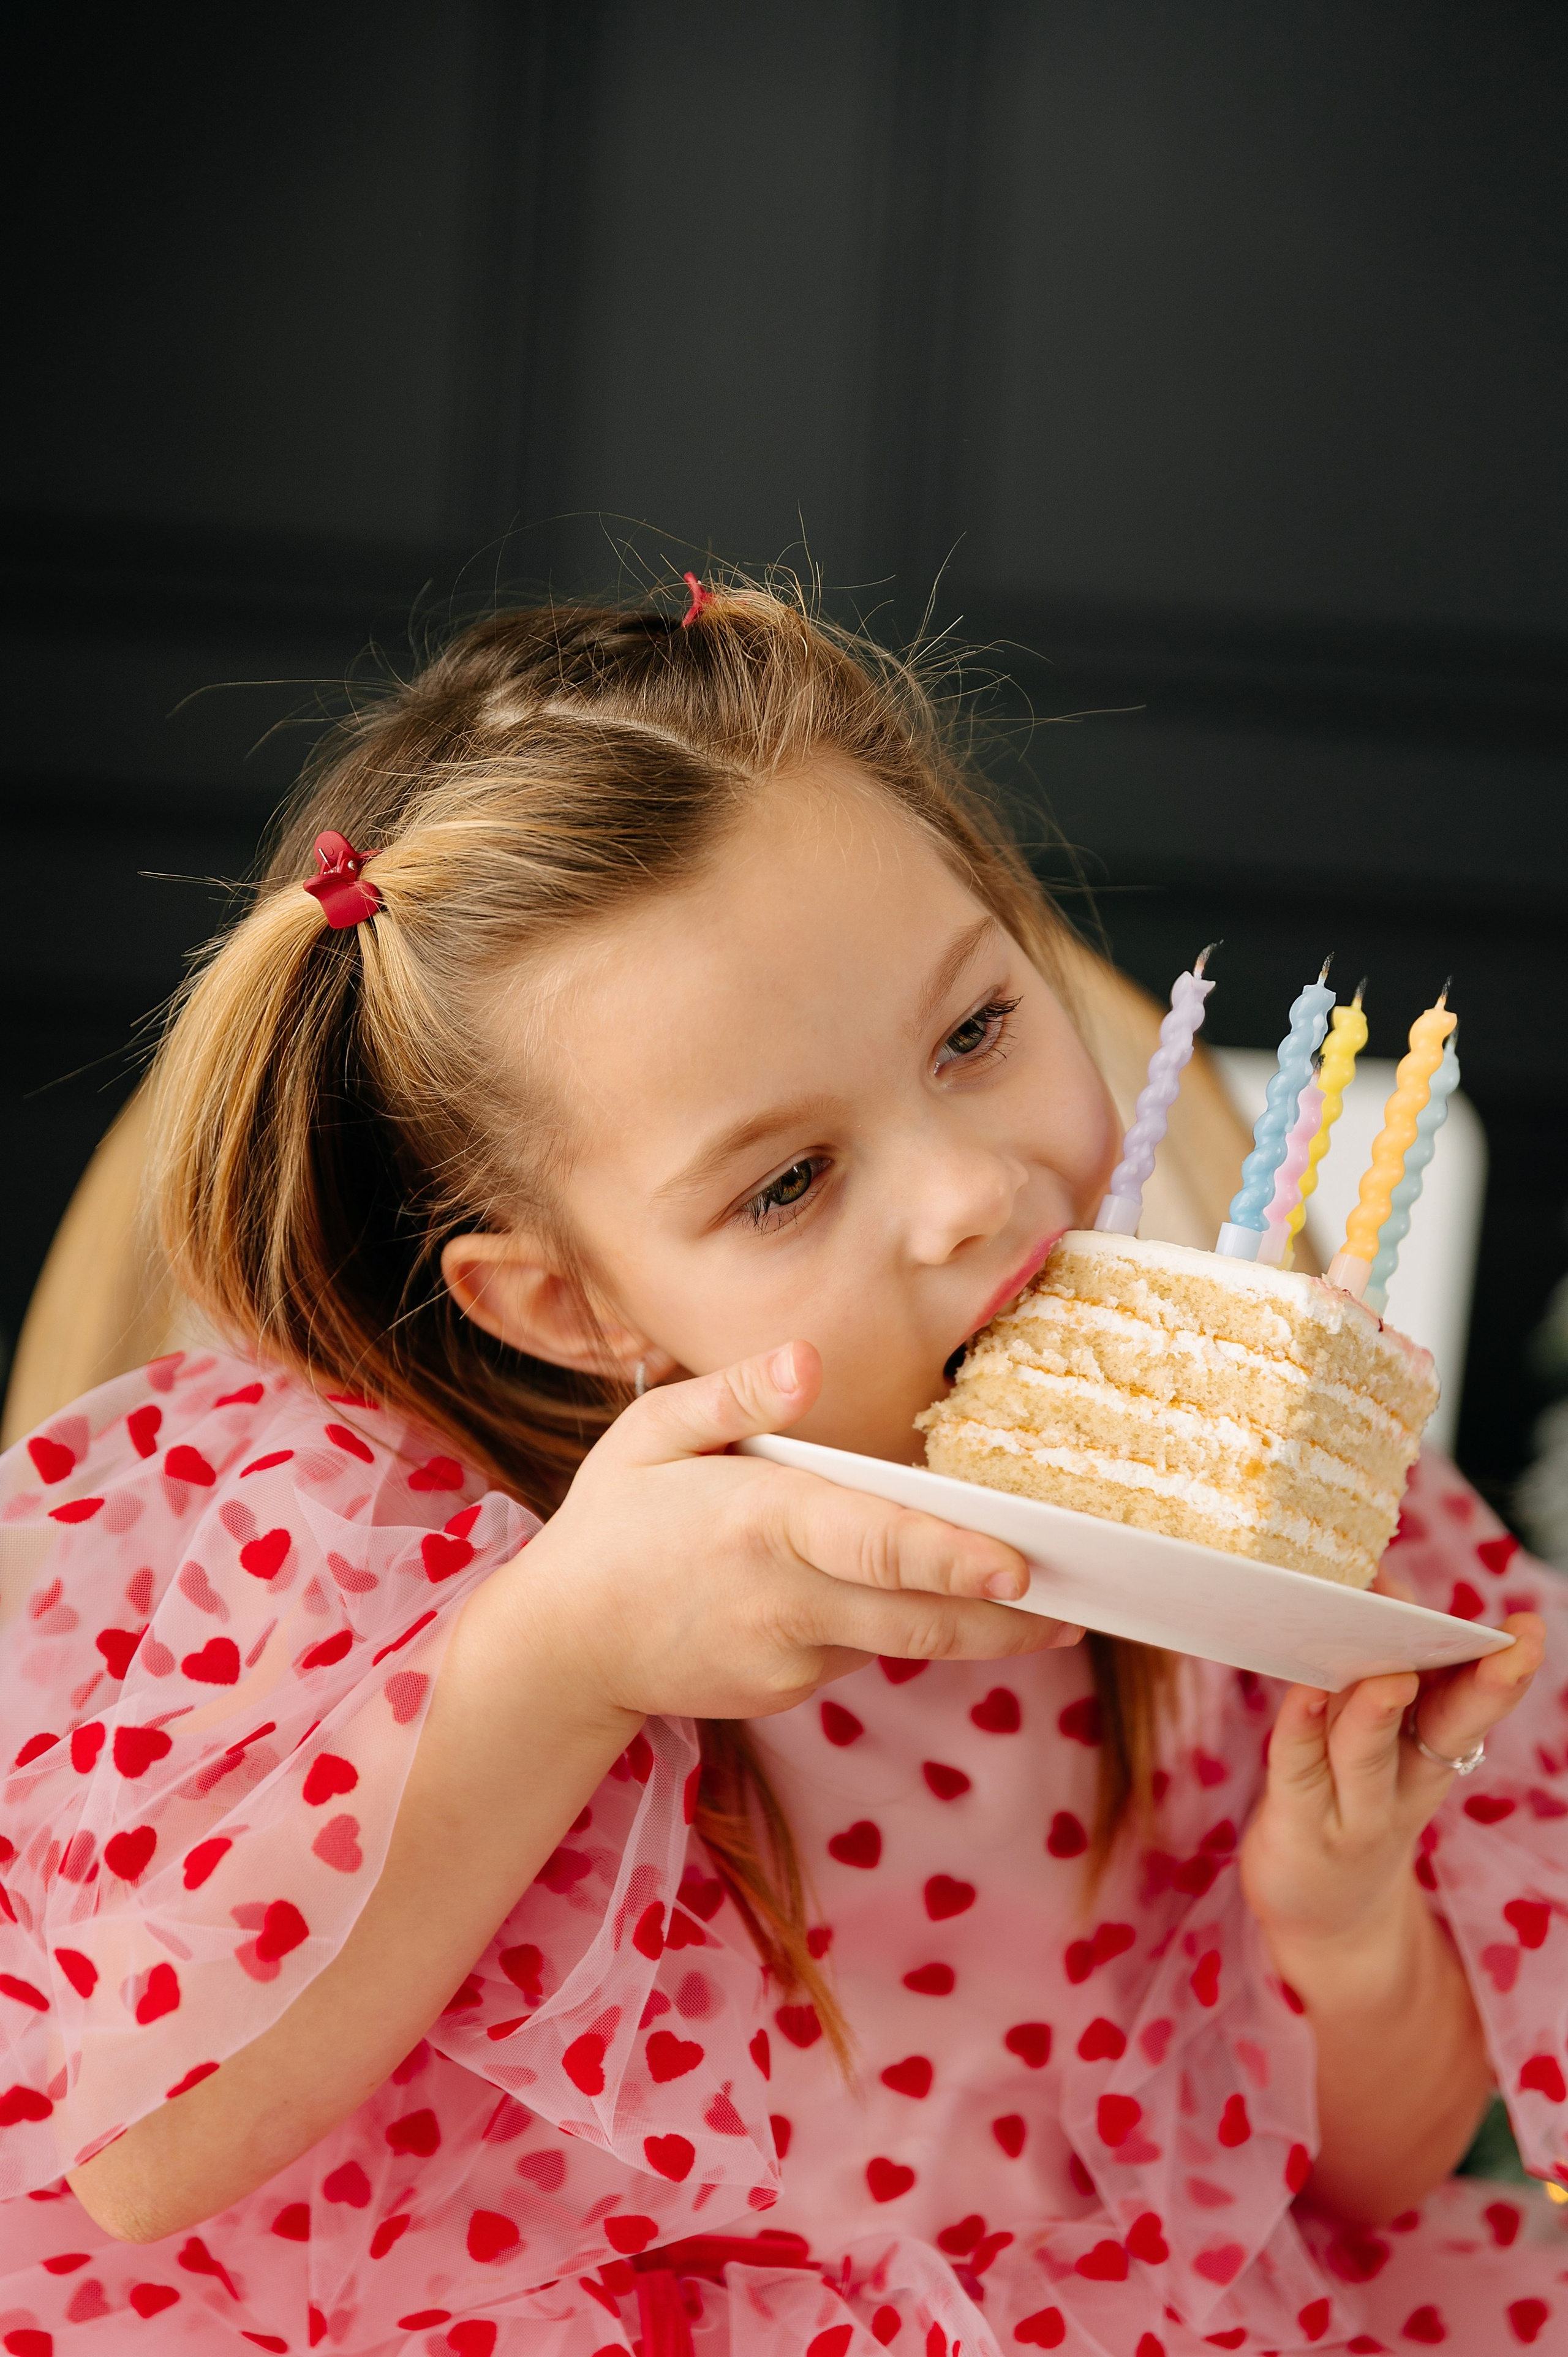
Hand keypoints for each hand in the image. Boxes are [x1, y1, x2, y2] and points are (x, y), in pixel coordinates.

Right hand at [498, 1340, 1078, 1728]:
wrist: (559, 1647)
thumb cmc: (614, 1521)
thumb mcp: (654, 1433)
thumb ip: (736, 1394)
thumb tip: (808, 1358)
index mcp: (760, 1523)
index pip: (874, 1543)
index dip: (953, 1559)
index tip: (1022, 1567)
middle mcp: (783, 1599)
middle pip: (917, 1619)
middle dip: (1006, 1619)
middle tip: (1083, 1607)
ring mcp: (788, 1659)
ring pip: (899, 1643)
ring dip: (975, 1631)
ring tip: (1047, 1614)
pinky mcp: (787, 1693)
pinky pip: (857, 1654)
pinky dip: (888, 1629)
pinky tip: (898, 1601)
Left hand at [1241, 1613, 1545, 1960]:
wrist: (1326, 1916)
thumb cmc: (1347, 1799)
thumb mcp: (1384, 1741)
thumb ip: (1388, 1671)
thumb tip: (1381, 1581)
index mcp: (1432, 1752)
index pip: (1472, 1705)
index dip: (1500, 1669)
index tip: (1526, 1627)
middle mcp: (1403, 1781)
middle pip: (1448, 1728)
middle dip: (1484, 1685)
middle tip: (1514, 1641)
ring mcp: (1351, 1808)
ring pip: (1368, 1752)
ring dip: (1380, 1708)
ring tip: (1394, 1671)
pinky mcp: (1298, 1825)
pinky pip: (1299, 1770)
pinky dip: (1303, 1730)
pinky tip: (1306, 1693)